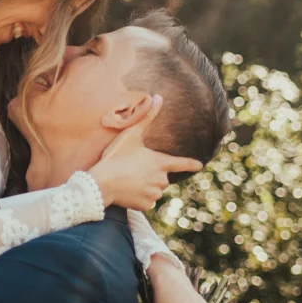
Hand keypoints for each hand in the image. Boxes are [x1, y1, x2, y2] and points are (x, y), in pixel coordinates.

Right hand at [88, 96, 203, 210]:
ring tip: (128, 180)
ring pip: (154, 190)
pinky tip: (127, 192)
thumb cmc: (115, 157)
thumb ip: (146, 117)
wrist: (102, 182)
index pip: (181, 163)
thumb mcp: (130, 135)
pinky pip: (146, 202)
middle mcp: (161, 179)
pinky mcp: (146, 205)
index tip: (200, 165)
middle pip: (162, 177)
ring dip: (145, 186)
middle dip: (151, 174)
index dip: (191, 164)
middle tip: (133, 170)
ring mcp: (154, 193)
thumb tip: (158, 97)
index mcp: (160, 162)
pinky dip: (138, 198)